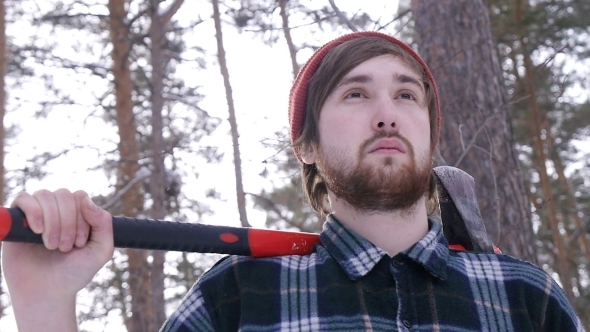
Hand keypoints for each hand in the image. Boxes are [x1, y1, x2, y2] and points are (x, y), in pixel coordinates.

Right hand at [1, 189, 113, 330]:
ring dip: (51, 221)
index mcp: (79, 213)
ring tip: (51, 246)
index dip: (81, 218)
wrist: (47, 293)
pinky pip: (23, 199)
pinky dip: (32, 211)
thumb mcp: (100, 250)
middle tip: (65, 248)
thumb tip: (85, 199)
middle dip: (67, 222)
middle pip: (64, 194)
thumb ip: (103, 223)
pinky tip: (37, 230)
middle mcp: (58, 210)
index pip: (80, 196)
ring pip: (45, 195)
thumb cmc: (74, 272)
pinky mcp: (17, 221)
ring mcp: (37, 213)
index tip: (80, 243)